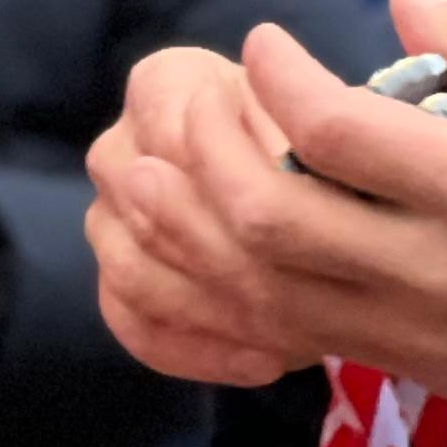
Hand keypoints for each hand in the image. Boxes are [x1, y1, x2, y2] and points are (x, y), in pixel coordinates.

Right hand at [86, 45, 304, 385]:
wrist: (322, 190)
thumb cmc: (332, 147)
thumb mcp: (337, 125)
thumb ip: (307, 139)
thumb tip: (290, 174)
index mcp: (164, 84)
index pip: (181, 133)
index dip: (249, 180)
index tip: (324, 216)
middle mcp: (122, 145)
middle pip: (146, 203)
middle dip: (233, 255)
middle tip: (316, 288)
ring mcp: (110, 216)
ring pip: (133, 268)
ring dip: (217, 308)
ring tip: (300, 329)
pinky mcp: (119, 282)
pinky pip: (132, 323)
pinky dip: (196, 349)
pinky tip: (266, 361)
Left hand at [87, 0, 446, 403]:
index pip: (343, 136)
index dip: (280, 79)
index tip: (262, 44)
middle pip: (276, 220)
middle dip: (207, 150)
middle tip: (188, 96)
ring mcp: (431, 338)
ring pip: (262, 289)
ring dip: (187, 225)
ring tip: (150, 164)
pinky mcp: (421, 372)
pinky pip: (290, 335)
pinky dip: (225, 285)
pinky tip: (199, 236)